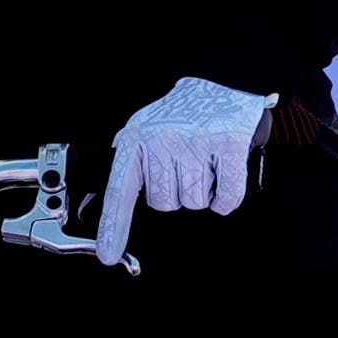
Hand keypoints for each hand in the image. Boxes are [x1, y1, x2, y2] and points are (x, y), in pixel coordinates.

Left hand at [92, 76, 275, 263]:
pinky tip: (222, 174)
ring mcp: (196, 142)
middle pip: (165, 204)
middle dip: (176, 193)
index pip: (119, 192)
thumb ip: (128, 164)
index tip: (108, 255)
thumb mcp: (142, 130)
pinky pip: (226, 197)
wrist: (220, 82)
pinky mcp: (228, 144)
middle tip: (183, 165)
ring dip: (203, 191)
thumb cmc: (181, 113)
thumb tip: (111, 204)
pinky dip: (226, 197)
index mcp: (136, 139)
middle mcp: (162, 140)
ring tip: (203, 161)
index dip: (113, 227)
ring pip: (195, 203)